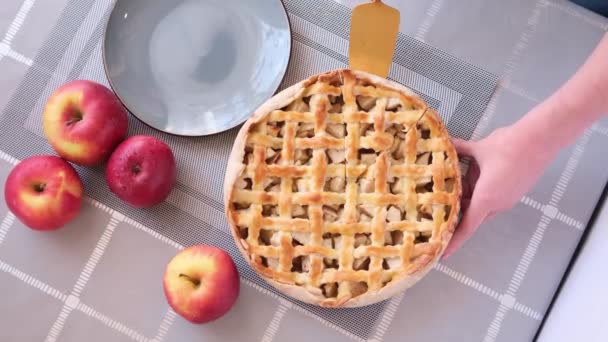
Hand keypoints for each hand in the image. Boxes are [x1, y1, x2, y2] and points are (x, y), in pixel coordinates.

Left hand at [443, 126, 557, 257]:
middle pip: (472, 215)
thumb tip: (444, 144)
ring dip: (468, 198)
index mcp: (486, 199)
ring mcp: (508, 198)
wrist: (540, 138)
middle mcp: (498, 203)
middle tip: (437, 211)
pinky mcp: (515, 191)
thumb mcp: (479, 149)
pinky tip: (470, 175)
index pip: (467, 227)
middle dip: (456, 213)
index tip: (442, 253)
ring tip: (449, 188)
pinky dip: (479, 190)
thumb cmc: (510, 146)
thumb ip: (459, 150)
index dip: (453, 241)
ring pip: (481, 204)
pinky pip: (492, 197)